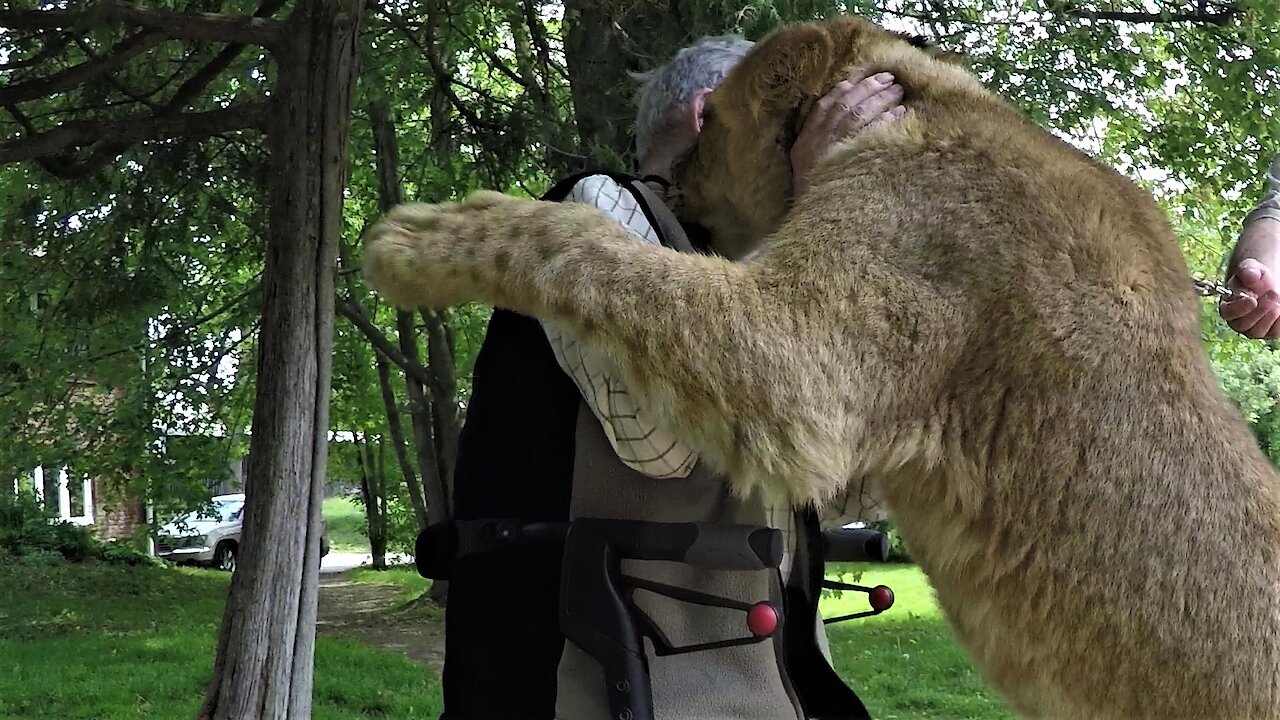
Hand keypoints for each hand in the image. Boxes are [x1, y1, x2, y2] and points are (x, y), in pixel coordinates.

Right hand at [791, 68, 905, 194]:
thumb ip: (818, 139)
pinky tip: (900, 113)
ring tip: (898, 91)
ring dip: (880, 99)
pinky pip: (873, 132)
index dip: (842, 90)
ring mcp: (834, 149)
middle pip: (845, 105)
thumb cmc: (815, 191)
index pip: (823, 107)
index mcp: (806, 140)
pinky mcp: (852, 159)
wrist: (815, 219)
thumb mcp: (805, 163)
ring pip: (859, 114)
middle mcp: (818, 140)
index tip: (858, 79)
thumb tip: (840, 115)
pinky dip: (887, 120)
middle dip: (867, 88)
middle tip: (888, 78)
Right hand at [1220, 258, 1279, 338]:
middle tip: (1272, 294)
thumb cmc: (1255, 276)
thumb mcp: (1250, 268)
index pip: (1228, 313)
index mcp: (1227, 306)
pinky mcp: (1269, 332)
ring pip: (1258, 332)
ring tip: (1278, 299)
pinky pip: (1275, 332)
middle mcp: (1237, 321)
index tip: (1253, 299)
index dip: (1239, 309)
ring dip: (1270, 316)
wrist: (1266, 283)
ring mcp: (1254, 329)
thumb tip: (1251, 276)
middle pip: (1243, 325)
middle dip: (1259, 311)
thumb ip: (1248, 270)